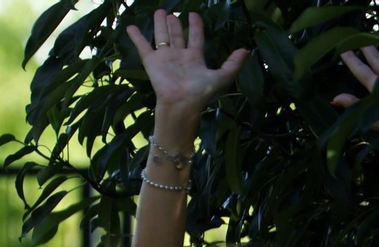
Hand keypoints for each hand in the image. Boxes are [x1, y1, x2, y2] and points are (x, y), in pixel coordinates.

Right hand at [125, 10, 248, 112]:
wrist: (181, 103)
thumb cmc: (200, 92)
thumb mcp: (221, 77)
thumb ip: (233, 64)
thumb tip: (247, 50)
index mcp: (194, 58)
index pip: (195, 38)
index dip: (195, 26)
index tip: (194, 14)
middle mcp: (179, 56)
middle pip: (176, 36)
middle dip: (174, 24)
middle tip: (172, 12)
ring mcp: (165, 58)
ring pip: (162, 37)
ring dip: (160, 25)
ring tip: (159, 12)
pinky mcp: (152, 62)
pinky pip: (143, 47)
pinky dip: (136, 37)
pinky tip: (131, 27)